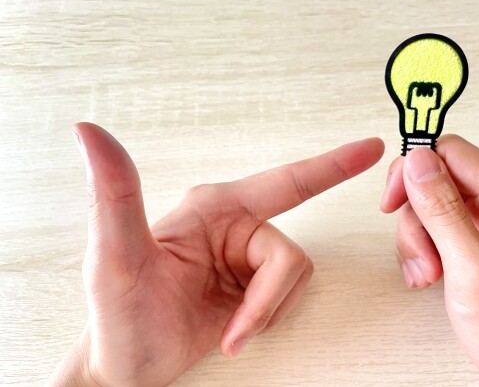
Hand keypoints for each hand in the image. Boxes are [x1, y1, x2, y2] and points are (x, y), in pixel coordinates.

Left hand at [50, 123, 383, 386]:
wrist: (130, 364)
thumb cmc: (119, 316)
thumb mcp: (113, 257)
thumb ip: (113, 194)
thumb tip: (90, 133)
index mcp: (214, 208)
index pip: (286, 181)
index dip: (332, 165)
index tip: (370, 148)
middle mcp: (236, 226)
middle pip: (290, 254)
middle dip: (267, 298)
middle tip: (237, 328)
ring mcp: (247, 257)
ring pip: (294, 277)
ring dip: (266, 311)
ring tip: (231, 327)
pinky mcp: (255, 284)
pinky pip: (288, 297)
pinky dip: (268, 318)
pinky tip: (238, 326)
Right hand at [380, 135, 478, 385]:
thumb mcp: (474, 270)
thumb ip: (444, 211)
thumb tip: (419, 162)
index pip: (452, 153)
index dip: (415, 171)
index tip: (393, 200)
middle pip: (436, 179)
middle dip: (416, 217)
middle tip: (422, 253)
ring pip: (430, 205)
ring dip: (418, 240)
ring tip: (429, 272)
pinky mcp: (478, 240)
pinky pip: (436, 227)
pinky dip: (424, 250)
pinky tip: (431, 273)